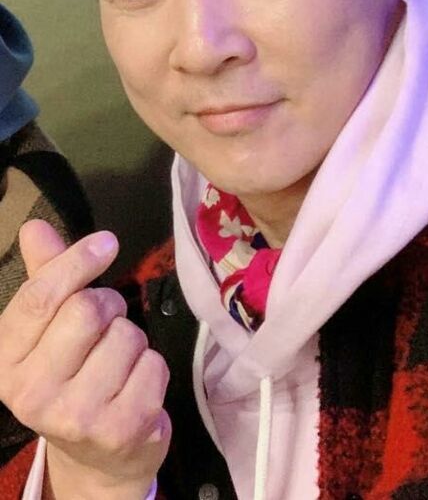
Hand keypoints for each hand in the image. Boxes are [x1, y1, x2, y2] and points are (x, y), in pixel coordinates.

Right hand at [0, 220, 170, 498]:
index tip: (106, 243)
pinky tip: (136, 387)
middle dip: (110, 306)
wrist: (99, 458)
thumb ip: (45, 277)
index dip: (77, 261)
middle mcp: (31, 394)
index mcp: (6, 363)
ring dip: (133, 340)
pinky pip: (154, 365)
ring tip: (119, 364)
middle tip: (108, 325)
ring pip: (127, 336)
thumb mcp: (50, 330)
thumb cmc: (74, 377)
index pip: (41, 298)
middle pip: (89, 309)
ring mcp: (76, 416)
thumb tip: (34, 228)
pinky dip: (154, 367)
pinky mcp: (121, 429)